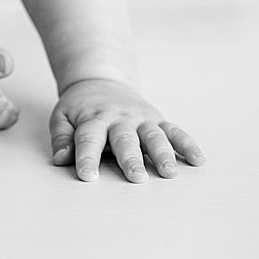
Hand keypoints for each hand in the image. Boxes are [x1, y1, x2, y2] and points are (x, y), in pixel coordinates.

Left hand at [49, 77, 203, 181]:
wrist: (99, 80)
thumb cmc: (80, 107)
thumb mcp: (63, 117)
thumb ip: (61, 138)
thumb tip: (60, 159)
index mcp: (93, 119)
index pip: (88, 139)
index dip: (86, 158)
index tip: (87, 177)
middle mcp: (119, 118)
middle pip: (125, 139)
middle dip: (131, 159)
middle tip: (137, 178)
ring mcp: (140, 118)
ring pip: (153, 135)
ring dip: (162, 154)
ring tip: (169, 173)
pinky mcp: (157, 118)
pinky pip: (174, 130)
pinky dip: (187, 144)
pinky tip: (198, 160)